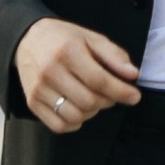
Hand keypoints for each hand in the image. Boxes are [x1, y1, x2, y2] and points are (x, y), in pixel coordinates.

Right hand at [15, 17, 142, 134]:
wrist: (28, 39)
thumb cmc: (65, 39)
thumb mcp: (92, 38)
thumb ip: (114, 56)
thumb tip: (133, 75)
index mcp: (67, 51)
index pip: (99, 81)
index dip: (121, 92)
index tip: (135, 96)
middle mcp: (50, 71)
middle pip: (89, 101)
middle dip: (107, 101)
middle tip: (110, 93)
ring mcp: (39, 89)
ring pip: (76, 116)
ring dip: (92, 112)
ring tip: (93, 98)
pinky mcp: (32, 102)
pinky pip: (59, 125)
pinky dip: (74, 122)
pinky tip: (78, 108)